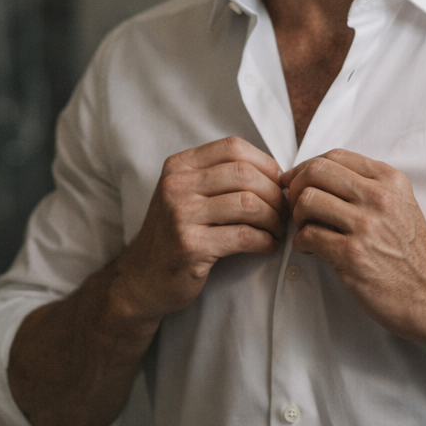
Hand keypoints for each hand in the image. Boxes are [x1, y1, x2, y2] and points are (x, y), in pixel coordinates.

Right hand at [112, 137, 285, 321]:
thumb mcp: (186, 194)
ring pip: (248, 204)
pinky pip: (244, 236)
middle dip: (274, 194)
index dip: (264, 164)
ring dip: (273, 219)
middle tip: (283, 212)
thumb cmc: (175, 234)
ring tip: (276, 230)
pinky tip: (267, 245)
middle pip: (245, 174)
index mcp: (178, 166)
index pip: (233, 148)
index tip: (277, 184)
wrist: (142, 278)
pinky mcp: (191, 246)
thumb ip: (218, 177)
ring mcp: (181, 216)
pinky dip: (265, 241)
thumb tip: (275, 173)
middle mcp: (176, 186)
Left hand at [282, 148, 425, 342]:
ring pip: (307, 200)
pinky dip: (301, 243)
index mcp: (390, 181)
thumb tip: (320, 174)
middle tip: (297, 207)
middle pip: (315, 172)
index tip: (298, 181)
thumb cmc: (409, 252)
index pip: (335, 156)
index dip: (307, 167)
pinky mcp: (352, 254)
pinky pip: (307, 234)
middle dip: (296, 188)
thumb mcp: (401, 205)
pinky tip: (312, 250)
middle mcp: (379, 198)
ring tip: (307, 229)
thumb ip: (369, 185)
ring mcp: (366, 226)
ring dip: (297, 216)